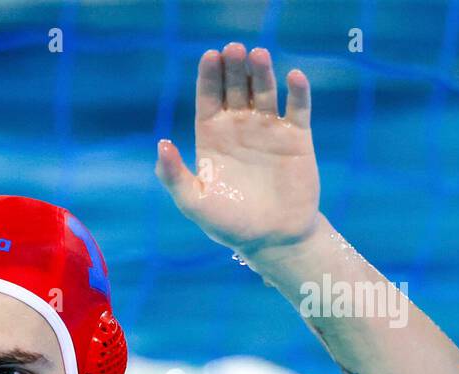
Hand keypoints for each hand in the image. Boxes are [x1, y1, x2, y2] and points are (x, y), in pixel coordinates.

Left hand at [155, 44, 320, 257]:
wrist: (272, 239)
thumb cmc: (229, 224)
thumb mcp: (194, 202)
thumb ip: (174, 175)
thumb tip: (161, 144)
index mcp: (212, 139)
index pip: (208, 99)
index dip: (208, 78)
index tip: (210, 56)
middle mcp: (239, 129)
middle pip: (235, 89)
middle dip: (234, 68)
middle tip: (234, 49)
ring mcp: (268, 130)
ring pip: (264, 92)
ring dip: (262, 73)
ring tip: (258, 55)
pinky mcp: (296, 138)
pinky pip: (297, 108)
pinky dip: (297, 92)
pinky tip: (292, 77)